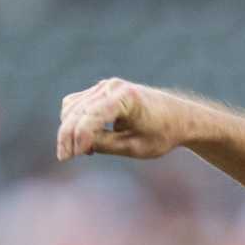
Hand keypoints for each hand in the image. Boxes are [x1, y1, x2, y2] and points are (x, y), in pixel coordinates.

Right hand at [56, 78, 196, 161]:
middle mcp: (113, 87)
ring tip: (79, 153)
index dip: (79, 136)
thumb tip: (76, 145)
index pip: (92, 115)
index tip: (73, 156)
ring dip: (68, 130)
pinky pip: (76, 105)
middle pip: (77, 111)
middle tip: (65, 158)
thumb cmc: (162, 134)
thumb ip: (105, 144)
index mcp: (127, 98)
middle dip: (67, 136)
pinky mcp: (100, 91)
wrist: (179, 117)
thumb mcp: (135, 147)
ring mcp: (105, 86)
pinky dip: (73, 122)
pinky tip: (82, 143)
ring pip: (72, 108)